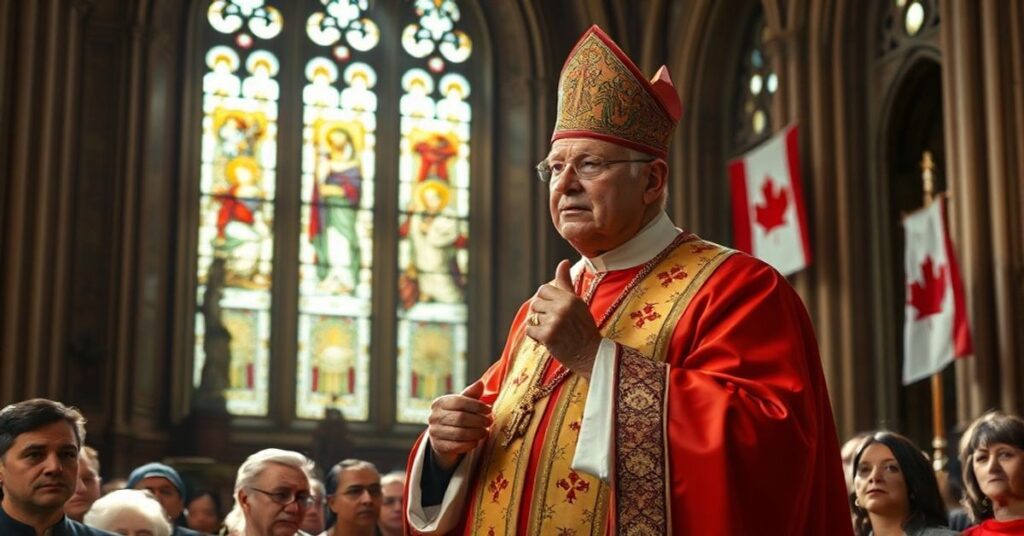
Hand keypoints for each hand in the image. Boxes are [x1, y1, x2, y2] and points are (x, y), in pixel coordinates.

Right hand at [427, 380, 491, 470]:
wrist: (444, 438)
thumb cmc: (457, 416)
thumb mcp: (463, 404)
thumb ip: (471, 394)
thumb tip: (480, 383)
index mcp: (440, 403)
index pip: (460, 401)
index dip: (476, 405)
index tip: (489, 409)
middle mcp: (434, 417)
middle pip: (460, 418)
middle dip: (478, 420)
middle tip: (489, 422)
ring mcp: (434, 432)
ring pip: (459, 433)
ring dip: (476, 433)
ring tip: (485, 432)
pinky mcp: (438, 447)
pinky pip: (457, 446)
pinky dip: (469, 444)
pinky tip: (476, 441)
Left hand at [525, 260, 601, 379]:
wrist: (591, 354)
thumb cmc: (583, 327)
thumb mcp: (577, 302)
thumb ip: (566, 282)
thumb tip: (563, 261)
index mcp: (570, 298)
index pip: (543, 289)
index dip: (545, 300)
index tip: (553, 309)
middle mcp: (562, 307)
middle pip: (536, 303)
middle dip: (542, 313)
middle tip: (555, 323)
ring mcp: (555, 321)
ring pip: (533, 317)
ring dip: (540, 325)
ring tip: (555, 331)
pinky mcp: (548, 335)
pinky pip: (530, 331)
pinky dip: (536, 337)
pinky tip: (549, 340)